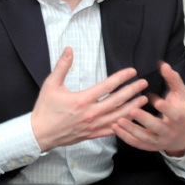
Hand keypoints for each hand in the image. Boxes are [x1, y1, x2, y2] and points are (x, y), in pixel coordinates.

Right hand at [31, 47, 148, 151]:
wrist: (40, 133)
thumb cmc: (45, 109)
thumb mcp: (51, 84)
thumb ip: (62, 66)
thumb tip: (68, 49)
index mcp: (82, 100)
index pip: (107, 86)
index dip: (122, 77)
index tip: (132, 71)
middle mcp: (91, 113)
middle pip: (117, 100)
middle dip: (132, 90)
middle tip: (143, 83)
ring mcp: (93, 125)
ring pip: (119, 116)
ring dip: (133, 107)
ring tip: (144, 100)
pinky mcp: (92, 134)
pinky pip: (112, 130)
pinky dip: (124, 124)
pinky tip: (132, 119)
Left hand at [113, 61, 184, 155]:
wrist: (181, 134)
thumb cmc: (178, 109)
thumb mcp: (180, 94)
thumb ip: (172, 79)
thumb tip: (163, 64)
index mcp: (179, 118)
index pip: (174, 114)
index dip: (166, 109)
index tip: (156, 100)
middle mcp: (170, 131)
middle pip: (158, 127)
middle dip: (145, 120)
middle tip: (133, 110)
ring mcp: (159, 141)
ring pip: (145, 138)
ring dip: (131, 130)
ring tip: (118, 121)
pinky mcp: (150, 147)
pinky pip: (137, 144)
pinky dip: (126, 137)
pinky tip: (115, 128)